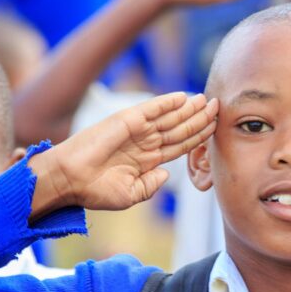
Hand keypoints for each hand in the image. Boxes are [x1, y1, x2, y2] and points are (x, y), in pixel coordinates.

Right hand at [29, 92, 217, 217]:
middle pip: (180, 128)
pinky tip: (183, 97)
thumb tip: (166, 173)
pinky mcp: (126, 120)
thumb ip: (151, 185)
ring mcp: (136, 130)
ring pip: (169, 117)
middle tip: (219, 107)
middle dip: (200, 119)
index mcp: (148, 160)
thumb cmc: (95, 190)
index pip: (181, 146)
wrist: (71, 181)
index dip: (199, 137)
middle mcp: (145, 143)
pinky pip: (151, 109)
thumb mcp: (130, 194)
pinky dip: (167, 102)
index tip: (216, 129)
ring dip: (189, 108)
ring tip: (207, 100)